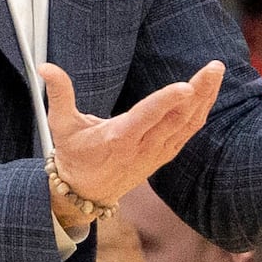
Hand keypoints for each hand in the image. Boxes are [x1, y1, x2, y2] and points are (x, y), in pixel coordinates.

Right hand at [39, 60, 222, 225]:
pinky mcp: (164, 155)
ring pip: (187, 125)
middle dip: (198, 92)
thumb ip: (60, 94)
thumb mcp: (60, 125)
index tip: (186, 86)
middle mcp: (142, 148)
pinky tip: (209, 93)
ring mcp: (157, 153)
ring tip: (216, 73)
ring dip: (204, 99)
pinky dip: (200, 112)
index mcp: (119, 139)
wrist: (85, 194)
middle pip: (176, 119)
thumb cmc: (74, 156)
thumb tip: (46, 67)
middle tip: (214, 68)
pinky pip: (188, 132)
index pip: (147, 117)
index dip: (167, 102)